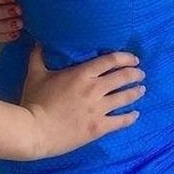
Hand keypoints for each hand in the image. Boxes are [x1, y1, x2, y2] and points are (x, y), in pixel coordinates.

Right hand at [20, 45, 144, 159]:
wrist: (32, 131)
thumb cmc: (33, 101)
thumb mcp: (35, 75)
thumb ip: (38, 57)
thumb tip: (38, 41)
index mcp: (83, 74)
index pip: (111, 60)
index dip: (126, 57)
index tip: (134, 59)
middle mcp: (95, 89)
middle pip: (122, 77)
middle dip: (135, 74)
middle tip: (141, 74)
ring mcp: (98, 109)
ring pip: (125, 97)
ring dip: (136, 92)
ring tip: (142, 90)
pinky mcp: (98, 127)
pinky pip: (120, 121)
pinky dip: (130, 117)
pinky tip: (135, 115)